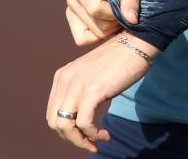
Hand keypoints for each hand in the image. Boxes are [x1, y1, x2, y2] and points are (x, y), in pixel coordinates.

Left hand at [46, 31, 161, 151]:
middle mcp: (65, 79)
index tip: (83, 136)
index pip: (52, 114)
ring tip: (97, 142)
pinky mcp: (92, 90)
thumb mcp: (90, 76)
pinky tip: (105, 135)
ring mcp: (78, 84)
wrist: (135, 45)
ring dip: (81, 141)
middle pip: (55, 123)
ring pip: (65, 126)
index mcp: (62, 76)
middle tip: (90, 143)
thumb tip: (77, 122)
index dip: (66, 131)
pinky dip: (93, 135)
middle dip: (72, 139)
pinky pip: (84, 123)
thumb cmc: (118, 62)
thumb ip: (80, 91)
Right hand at [66, 0, 143, 46]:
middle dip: (113, 23)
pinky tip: (106, 22)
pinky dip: (96, 35)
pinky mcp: (71, 14)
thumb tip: (132, 21)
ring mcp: (70, 4)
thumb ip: (132, 2)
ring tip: (114, 13)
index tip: (123, 7)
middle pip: (94, 23)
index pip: (95, 9)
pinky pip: (82, 38)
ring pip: (89, 34)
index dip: (113, 14)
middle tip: (122, 10)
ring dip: (106, 29)